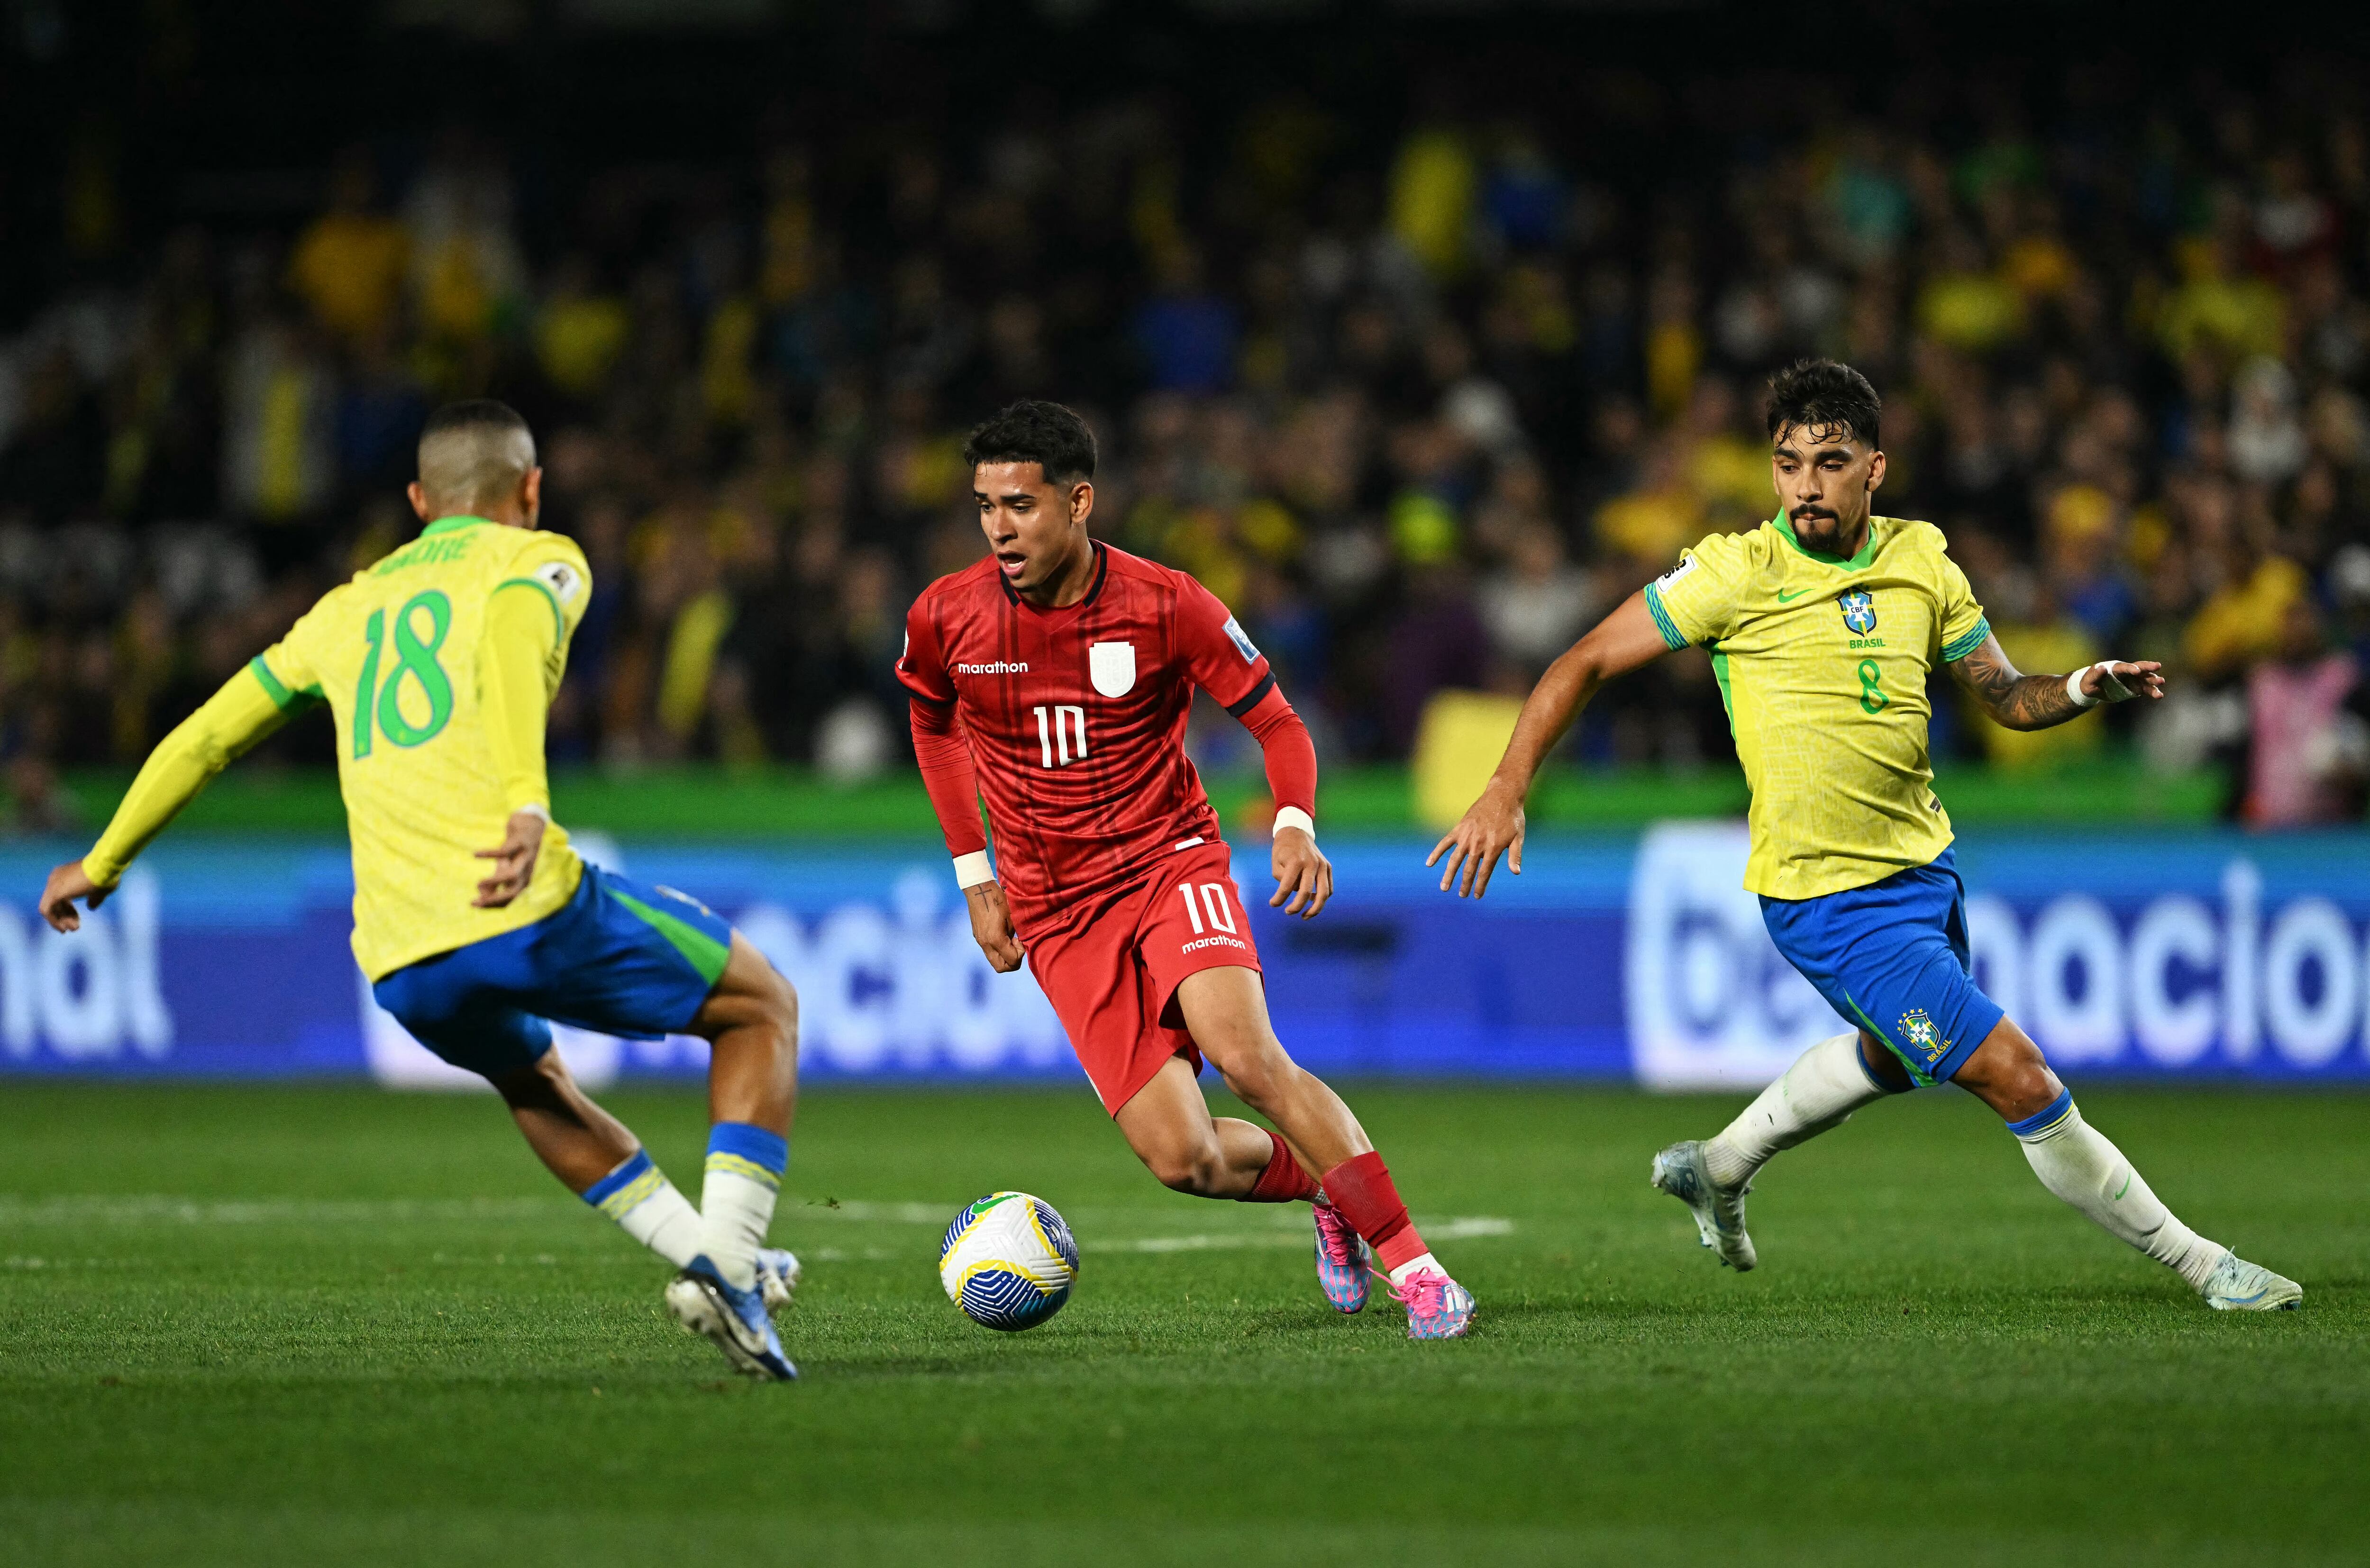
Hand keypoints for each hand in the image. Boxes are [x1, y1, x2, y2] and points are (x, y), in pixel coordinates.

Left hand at [40, 860, 109, 933]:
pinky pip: (46, 910)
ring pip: (49, 907)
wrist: (104, 868)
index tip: (78, 919)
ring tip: (72, 930)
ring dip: (59, 921)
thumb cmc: (105, 876)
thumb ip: (93, 899)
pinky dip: (54, 921)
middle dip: (65, 916)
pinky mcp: (54, 893)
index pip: (61, 896)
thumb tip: (91, 907)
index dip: (69, 909)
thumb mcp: (100, 889)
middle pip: (55, 902)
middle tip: (75, 928)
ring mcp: (53, 885)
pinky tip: (63, 928)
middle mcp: (56, 878)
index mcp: (65, 875)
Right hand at [473, 809, 547, 907]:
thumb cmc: (516, 847)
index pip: (511, 898)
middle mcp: (527, 870)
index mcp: (524, 878)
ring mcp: (525, 856)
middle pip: (514, 891)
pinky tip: (475, 854)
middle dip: (494, 900)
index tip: (476, 905)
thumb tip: (483, 894)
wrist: (533, 822)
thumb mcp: (506, 864)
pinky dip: (489, 854)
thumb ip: (496, 880)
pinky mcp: (520, 842)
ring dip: (495, 881)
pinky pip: (505, 851)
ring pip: (513, 875)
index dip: (494, 904)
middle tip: (474, 903)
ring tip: (478, 884)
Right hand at [965, 880, 1024, 972]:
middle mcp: (985, 944)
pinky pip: (990, 952)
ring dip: (1005, 956)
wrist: (979, 889)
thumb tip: (1019, 945)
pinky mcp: (978, 937)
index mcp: (995, 939)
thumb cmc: (998, 899)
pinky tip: (1003, 936)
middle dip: (1013, 962)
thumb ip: (1016, 935)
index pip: (1012, 961)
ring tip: (1010, 941)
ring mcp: (980, 941)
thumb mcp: (1013, 917)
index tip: (1020, 940)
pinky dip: (999, 950)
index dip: (1020, 953)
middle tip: (1017, 947)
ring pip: (994, 961)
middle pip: (1001, 968)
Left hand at [1269, 825, 1332, 917]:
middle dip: (1296, 907)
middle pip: (1306, 893)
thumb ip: (1282, 880)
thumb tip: (1293, 894)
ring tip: (1305, 916)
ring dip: (1315, 909)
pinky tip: (1312, 903)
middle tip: (1287, 912)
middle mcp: (1312, 863)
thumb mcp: (1275, 862)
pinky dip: (1322, 898)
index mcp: (1296, 861)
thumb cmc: (1283, 849)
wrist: (1296, 832)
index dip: (1278, 899)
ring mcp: (1322, 865)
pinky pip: (1328, 888)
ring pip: (1324, 893)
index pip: (1287, 887)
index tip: (1272, 904)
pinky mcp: (1327, 867)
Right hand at [1426, 777, 1525, 898]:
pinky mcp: (1459, 829)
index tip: (1476, 896)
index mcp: (1493, 848)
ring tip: (1444, 888)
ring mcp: (1466, 837)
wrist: (1501, 796)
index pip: (1484, 872)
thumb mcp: (1518, 837)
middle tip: (1462, 895)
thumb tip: (1516, 873)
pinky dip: (1436, 853)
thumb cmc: (1512, 817)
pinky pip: (1445, 843)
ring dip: (1449, 875)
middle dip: (1465, 884)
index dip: (1480, 886)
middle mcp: (1477, 844)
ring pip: (1454, 860)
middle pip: (1468, 870)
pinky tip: (1429, 863)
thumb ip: (1515, 855)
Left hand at [2082, 660, 2164, 701]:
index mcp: (2115, 668)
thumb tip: (2101, 667)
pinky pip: (2146, 689)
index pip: (2124, 667)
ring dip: (2153, 681)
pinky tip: (2159, 695)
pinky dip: (2153, 692)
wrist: (2094, 690)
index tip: (2136, 671)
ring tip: (2161, 682)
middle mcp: (2126, 672)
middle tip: (2158, 666)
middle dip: (2148, 667)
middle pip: (2139, 668)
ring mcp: (2133, 680)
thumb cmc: (2088, 683)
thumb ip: (2095, 674)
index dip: (2130, 668)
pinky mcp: (2136, 688)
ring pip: (2145, 679)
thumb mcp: (2089, 680)